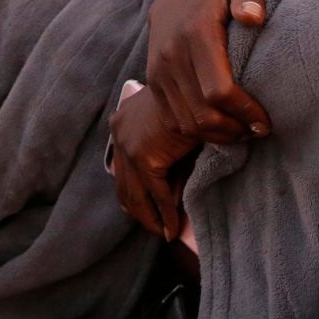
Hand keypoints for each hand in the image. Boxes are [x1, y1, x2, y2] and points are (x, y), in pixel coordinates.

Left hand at [110, 86, 199, 240]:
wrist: (200, 87)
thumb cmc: (192, 100)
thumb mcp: (170, 122)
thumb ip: (163, 146)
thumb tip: (170, 181)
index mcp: (122, 123)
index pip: (122, 168)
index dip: (132, 193)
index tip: (142, 211)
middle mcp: (119, 134)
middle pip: (124, 186)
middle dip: (139, 211)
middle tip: (154, 228)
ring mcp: (128, 146)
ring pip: (135, 195)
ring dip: (149, 217)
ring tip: (164, 232)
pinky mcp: (144, 157)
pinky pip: (156, 194)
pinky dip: (166, 213)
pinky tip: (173, 227)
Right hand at [146, 0, 270, 143]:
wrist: (171, 0)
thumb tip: (254, 18)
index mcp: (195, 33)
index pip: (219, 90)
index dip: (244, 111)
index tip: (265, 120)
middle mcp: (171, 55)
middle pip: (204, 113)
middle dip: (235, 129)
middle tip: (258, 130)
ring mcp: (158, 72)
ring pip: (189, 123)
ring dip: (218, 136)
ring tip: (242, 132)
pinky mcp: (152, 84)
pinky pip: (174, 122)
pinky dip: (199, 134)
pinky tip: (221, 130)